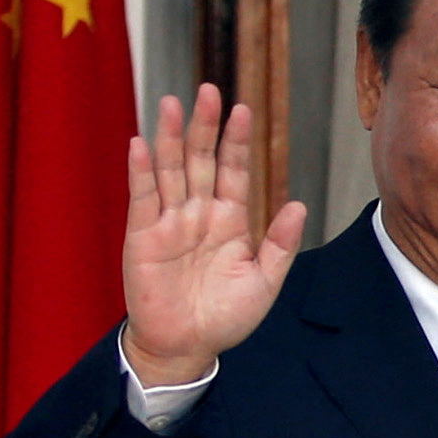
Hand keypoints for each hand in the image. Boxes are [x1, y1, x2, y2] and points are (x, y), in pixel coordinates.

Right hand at [120, 85, 310, 387]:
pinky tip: (139, 144)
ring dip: (170, 137)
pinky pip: (142, 198)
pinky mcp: (143, 237)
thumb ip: (279, 244)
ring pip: (170, 170)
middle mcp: (198, 213)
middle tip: (209, 90)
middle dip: (205, 126)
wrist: (186, 348)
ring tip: (172, 103)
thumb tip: (298, 205)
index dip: (237, 140)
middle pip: (201, 160)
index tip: (244, 108)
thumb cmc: (224, 317)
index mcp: (229, 220)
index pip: (234, 170)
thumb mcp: (263, 281)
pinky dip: (140, 171)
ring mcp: (169, 222)